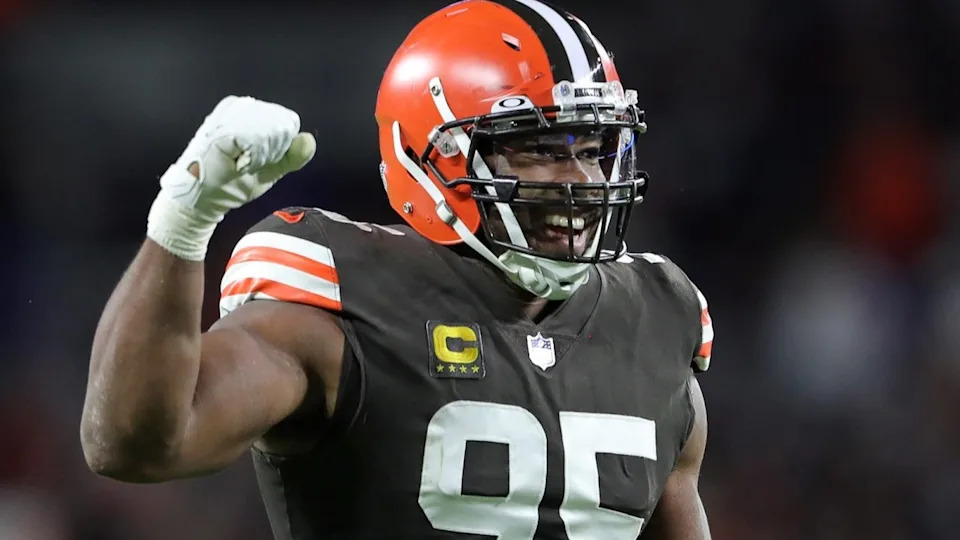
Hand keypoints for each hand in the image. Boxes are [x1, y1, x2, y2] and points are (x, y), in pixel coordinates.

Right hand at [147, 96, 315, 259]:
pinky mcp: (219, 128)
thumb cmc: (233, 182)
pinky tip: (239, 165)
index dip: (281, 147)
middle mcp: (238, 107)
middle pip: (281, 125)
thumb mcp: (271, 169)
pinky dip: (253, 158)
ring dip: (261, 156)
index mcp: (251, 111)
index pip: (288, 122)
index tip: (259, 161)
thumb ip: (292, 156)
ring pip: (270, 131)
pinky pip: (254, 140)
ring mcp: (226, 115)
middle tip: (249, 164)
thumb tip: (309, 139)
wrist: (201, 200)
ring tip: (242, 165)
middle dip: (272, 152)